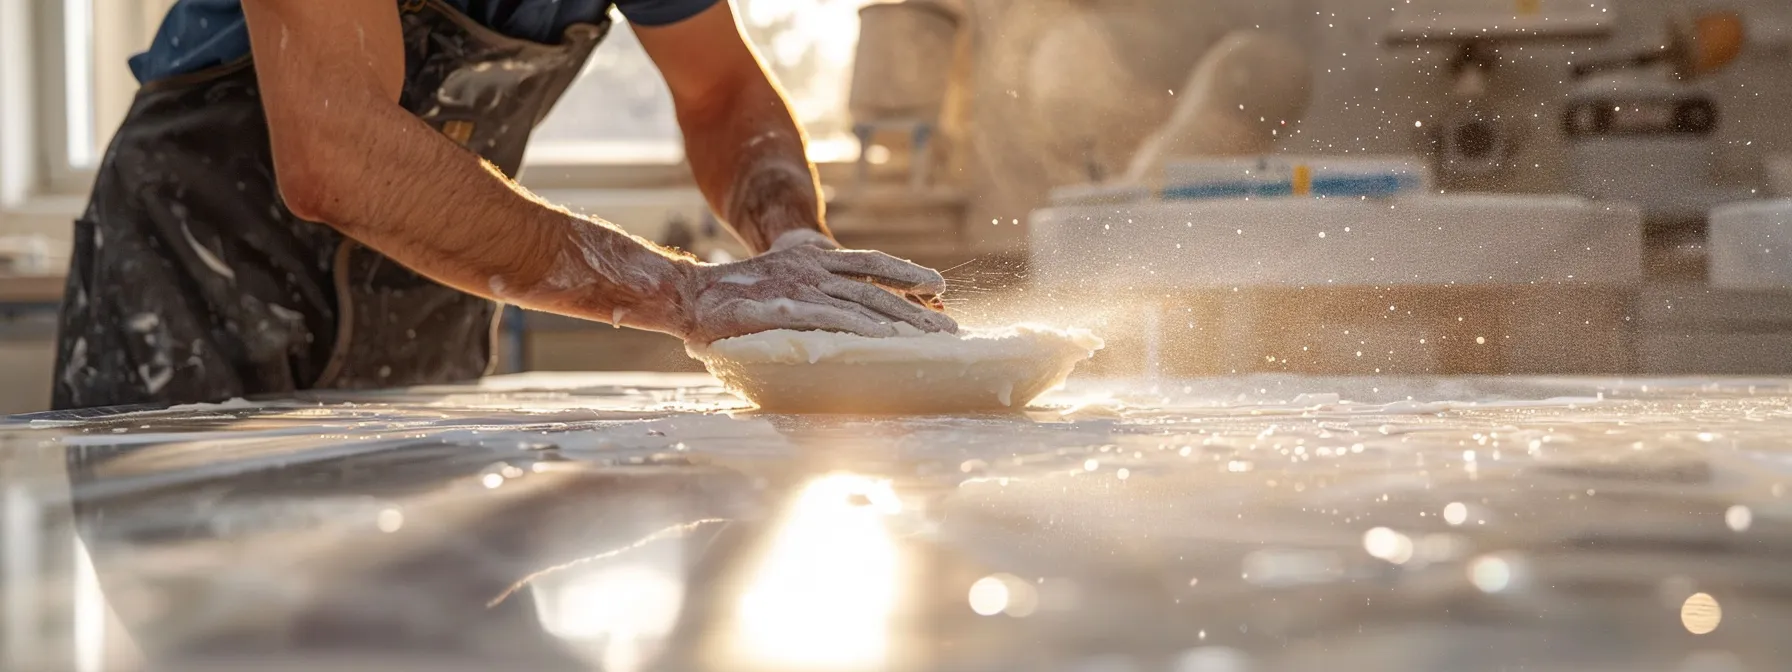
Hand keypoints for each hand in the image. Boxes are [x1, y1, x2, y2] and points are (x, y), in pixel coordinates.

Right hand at [675, 244, 957, 343]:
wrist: (686, 294)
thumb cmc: (727, 301)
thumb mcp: (775, 289)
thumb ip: (804, 301)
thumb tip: (830, 326)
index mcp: (811, 259)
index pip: (870, 264)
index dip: (906, 274)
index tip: (938, 287)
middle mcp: (812, 268)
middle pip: (877, 285)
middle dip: (918, 307)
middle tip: (950, 328)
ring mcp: (800, 286)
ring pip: (864, 302)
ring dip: (903, 322)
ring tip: (934, 339)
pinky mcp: (786, 308)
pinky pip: (834, 319)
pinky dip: (864, 329)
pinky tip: (889, 342)